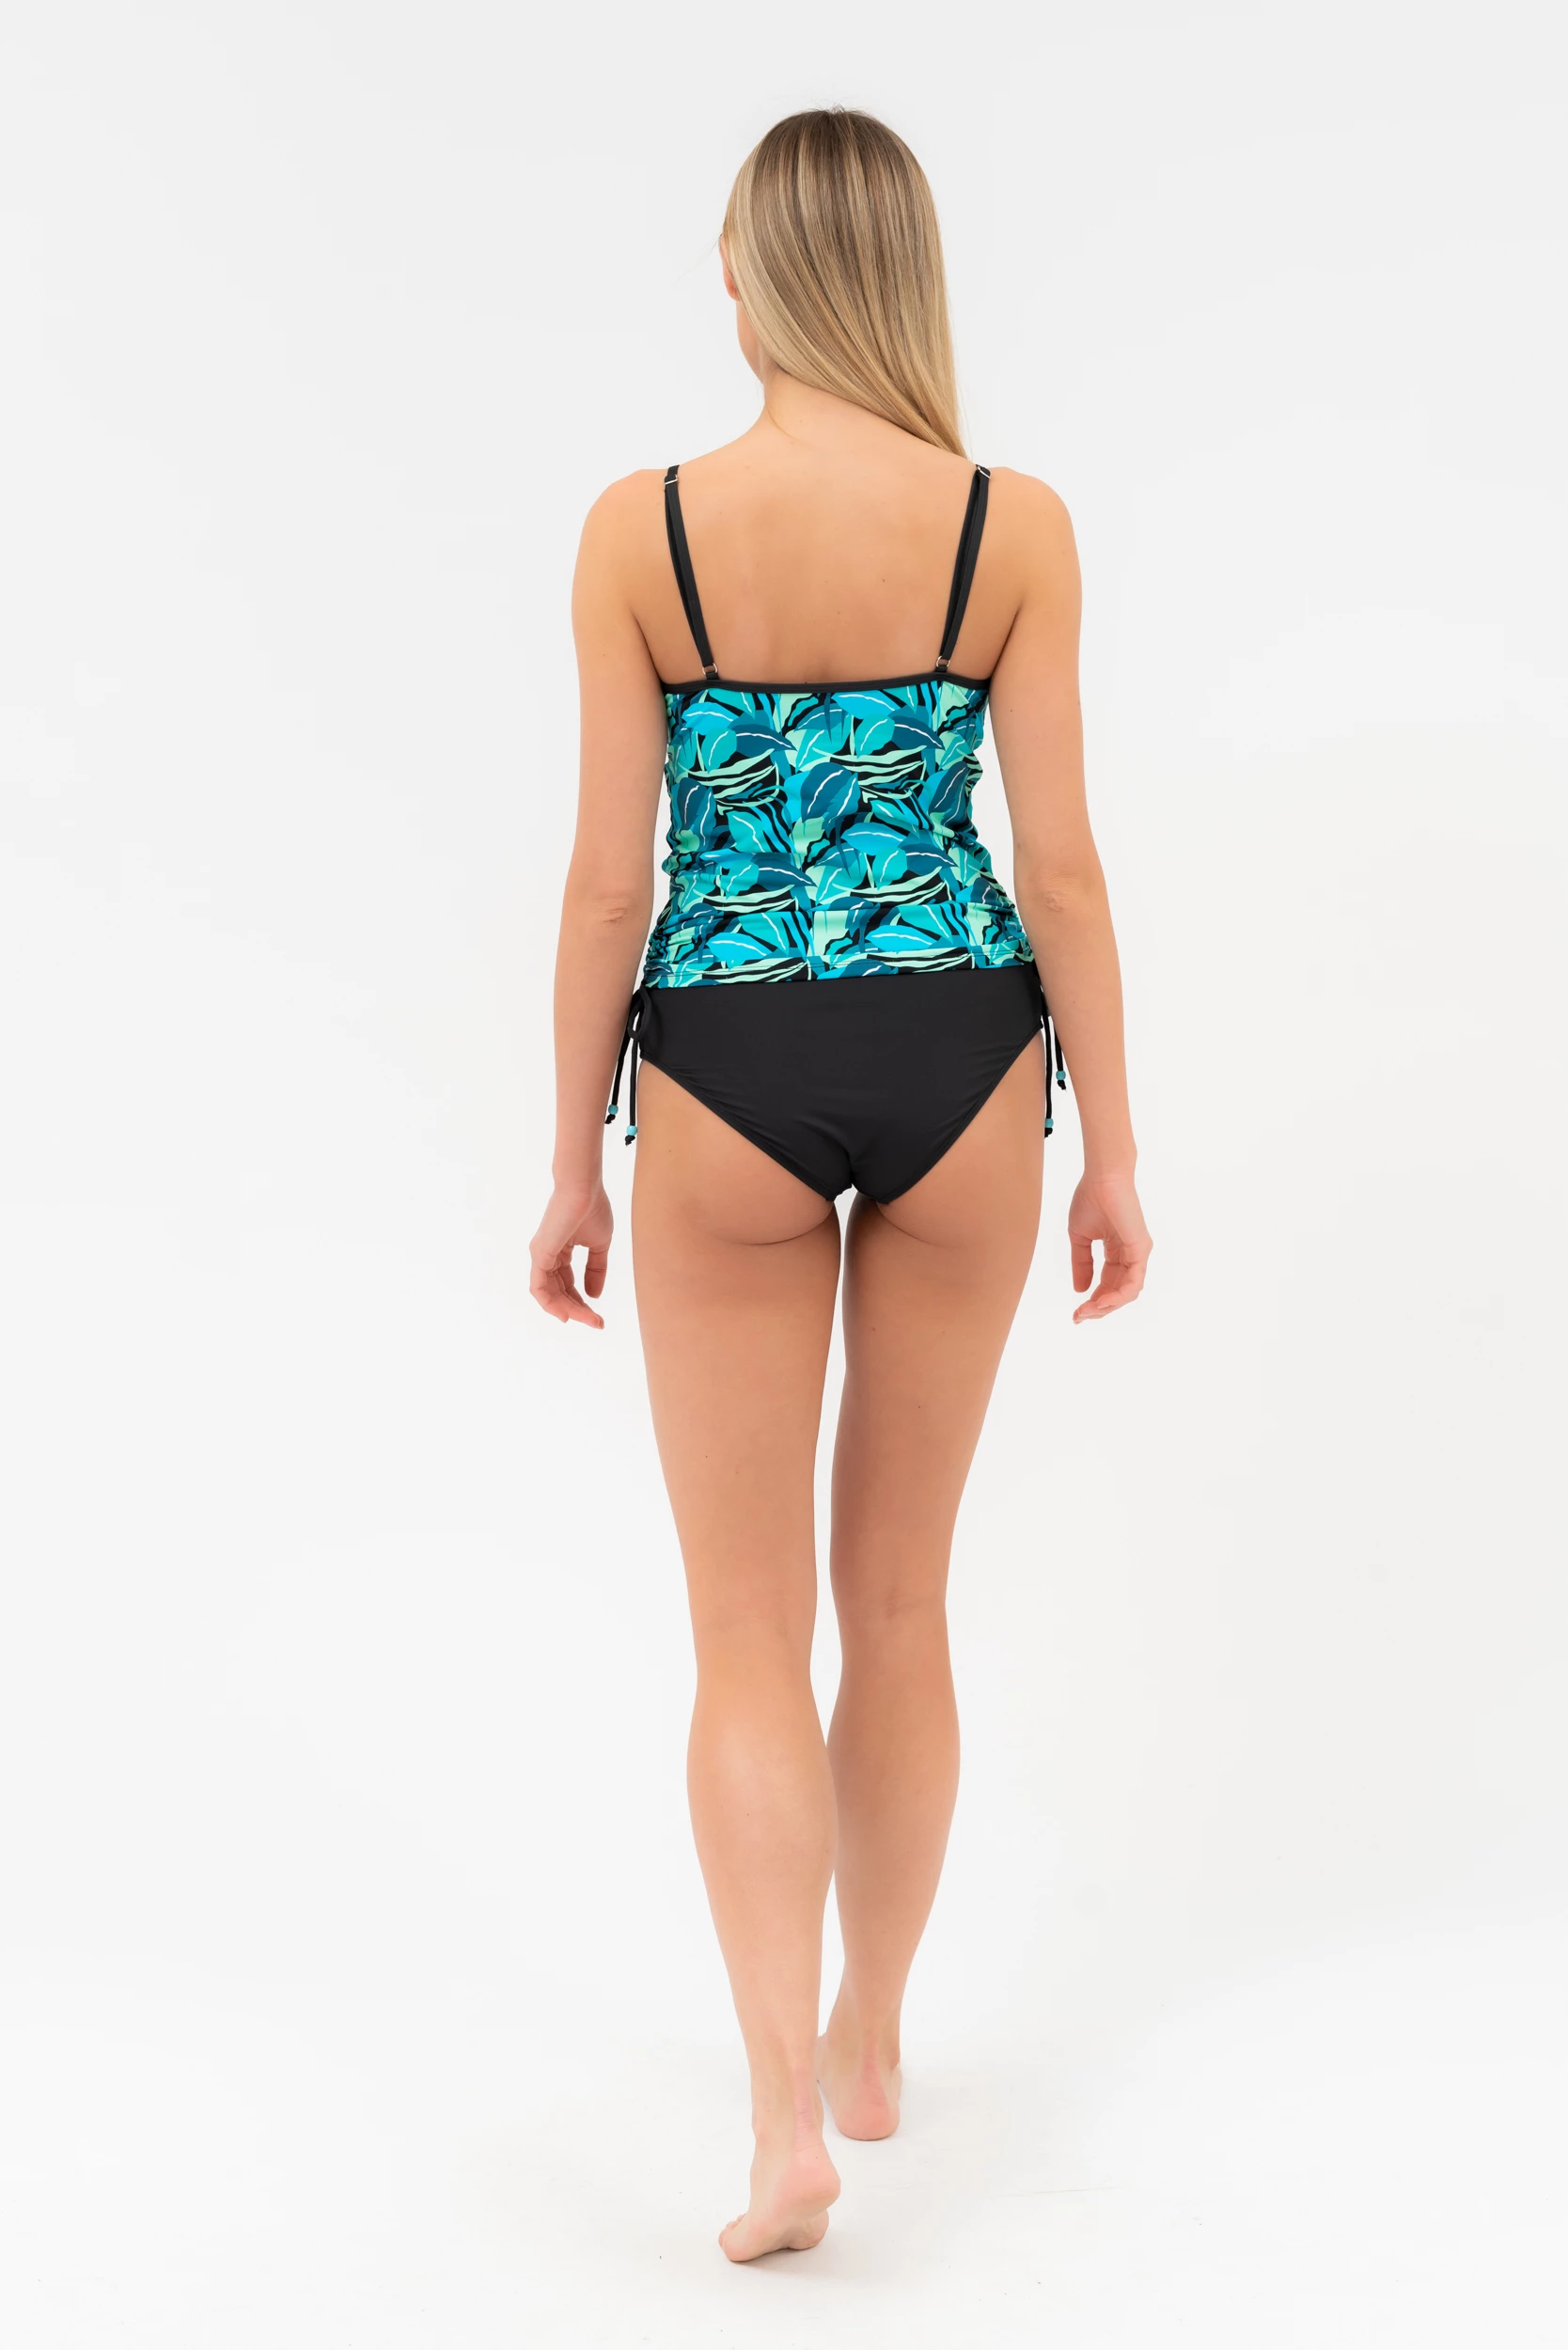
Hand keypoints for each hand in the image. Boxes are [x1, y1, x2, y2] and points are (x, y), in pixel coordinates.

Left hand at [529, 1181, 613, 1327]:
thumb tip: (594, 1296)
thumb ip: (596, 1270)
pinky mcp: (540, 1254)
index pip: (568, 1284)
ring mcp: (541, 1255)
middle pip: (559, 1292)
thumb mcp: (599, 1245)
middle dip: (578, 1310)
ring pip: (549, 1294)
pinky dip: (550, 1304)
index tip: (599, 1316)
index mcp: (560, 1251)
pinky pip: (539, 1287)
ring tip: (589, 1320)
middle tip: (597, 1323)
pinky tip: (565, 1315)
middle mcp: (546, 1255)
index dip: (582, 1302)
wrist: (584, 1187)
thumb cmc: (592, 1208)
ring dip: (568, 1310)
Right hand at [1068, 1168, 1150, 1322]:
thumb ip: (1081, 1264)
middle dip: (1098, 1309)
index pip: (1108, 1284)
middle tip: (1079, 1317)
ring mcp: (1138, 1253)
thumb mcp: (1080, 1238)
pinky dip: (1117, 1296)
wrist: (1101, 1177)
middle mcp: (1131, 1255)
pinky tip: (1099, 1302)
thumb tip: (1080, 1290)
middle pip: (1118, 1293)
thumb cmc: (1091, 1199)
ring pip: (1127, 1292)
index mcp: (1117, 1251)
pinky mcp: (1141, 1249)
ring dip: (1106, 1307)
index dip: (1092, 1301)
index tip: (1075, 1313)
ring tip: (1087, 1312)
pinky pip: (1133, 1282)